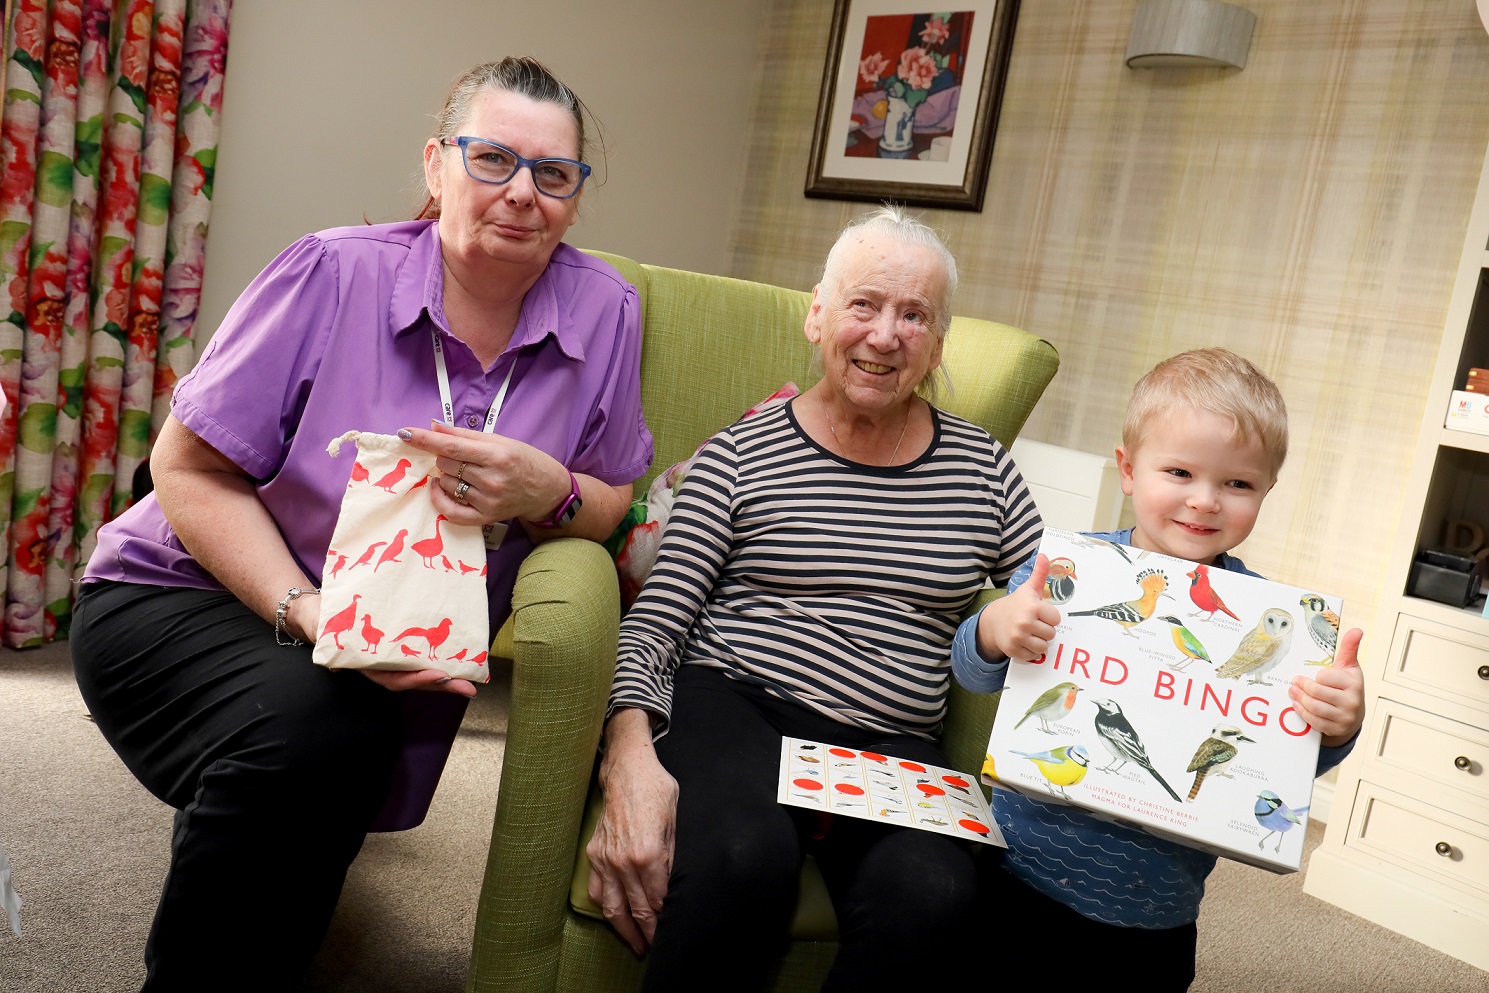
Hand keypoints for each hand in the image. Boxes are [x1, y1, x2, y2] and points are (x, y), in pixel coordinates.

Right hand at [291, 594, 476, 696]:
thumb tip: (335, 667)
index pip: (394, 680)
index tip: (438, 674)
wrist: (319, 610)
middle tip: (469, 688)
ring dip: (446, 674)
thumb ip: (332, 646)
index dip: (416, 680)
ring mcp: (392, 656)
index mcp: (367, 666)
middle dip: (442, 684)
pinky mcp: (400, 642)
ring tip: (471, 676)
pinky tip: (459, 655)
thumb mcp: (325, 632)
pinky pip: (421, 653)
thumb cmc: (324, 621)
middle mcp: (383, 665)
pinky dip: (439, 655)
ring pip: (421, 669)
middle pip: (415, 680)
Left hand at [397, 422, 568, 528]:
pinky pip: (450, 511)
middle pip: (445, 465)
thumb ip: (465, 436)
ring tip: (464, 472)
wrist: (547, 490)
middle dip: (443, 457)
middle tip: (461, 456)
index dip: (425, 439)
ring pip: (446, 483)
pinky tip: (438, 488)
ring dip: (446, 475)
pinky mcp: (485, 518)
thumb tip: (433, 427)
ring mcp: (488, 501)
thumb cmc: (524, 460)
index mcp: (497, 456)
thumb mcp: (500, 441)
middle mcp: (492, 480)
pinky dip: (439, 498)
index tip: (404, 432)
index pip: (451, 447)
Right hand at [586, 709, 677, 954]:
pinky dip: (606, 908)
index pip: (658, 900)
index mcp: (649, 854)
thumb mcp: (675, 822)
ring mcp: (606, 859)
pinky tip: (615, 916)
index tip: (670, 930)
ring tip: (635, 943)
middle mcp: (624, 862)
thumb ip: (672, 857)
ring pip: (613, 907)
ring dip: (624, 930)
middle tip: (655, 947)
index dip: (665, 918)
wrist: (625, 769)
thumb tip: (672, 886)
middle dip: (647, 933)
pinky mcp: (595, 854)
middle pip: (637, 909)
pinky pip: (598, 890)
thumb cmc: (655, 790)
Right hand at [978, 553, 1062, 661]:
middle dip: (1044, 630)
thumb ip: (1039, 573)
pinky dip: (1030, 651)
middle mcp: (1025, 622)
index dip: (1049, 617)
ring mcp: (1018, 637)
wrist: (992, 620)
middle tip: (1033, 624)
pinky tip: (1023, 642)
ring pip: (1043, 647)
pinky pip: (1033, 656)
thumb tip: (1044, 555)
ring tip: (1029, 633)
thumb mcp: (1028, 589)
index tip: (1039, 614)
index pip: (1056, 619)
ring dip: (1038, 642)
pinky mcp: (1013, 650)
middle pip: (1051, 634)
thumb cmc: (1016, 604)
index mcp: (1032, 607)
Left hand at [1289, 627, 1364, 746]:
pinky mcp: (1336, 729)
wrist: (1354, 714)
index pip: (1326, 677)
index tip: (1316, 675)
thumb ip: (1349, 648)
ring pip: (1314, 707)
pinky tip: (1296, 704)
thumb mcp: (1349, 667)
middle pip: (1317, 693)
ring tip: (1292, 691)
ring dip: (1299, 698)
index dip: (1318, 676)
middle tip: (1294, 681)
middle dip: (1302, 686)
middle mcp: (1352, 701)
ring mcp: (1345, 717)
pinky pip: (1314, 721)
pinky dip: (1302, 712)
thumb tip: (1357, 630)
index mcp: (1354, 683)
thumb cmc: (1347, 686)